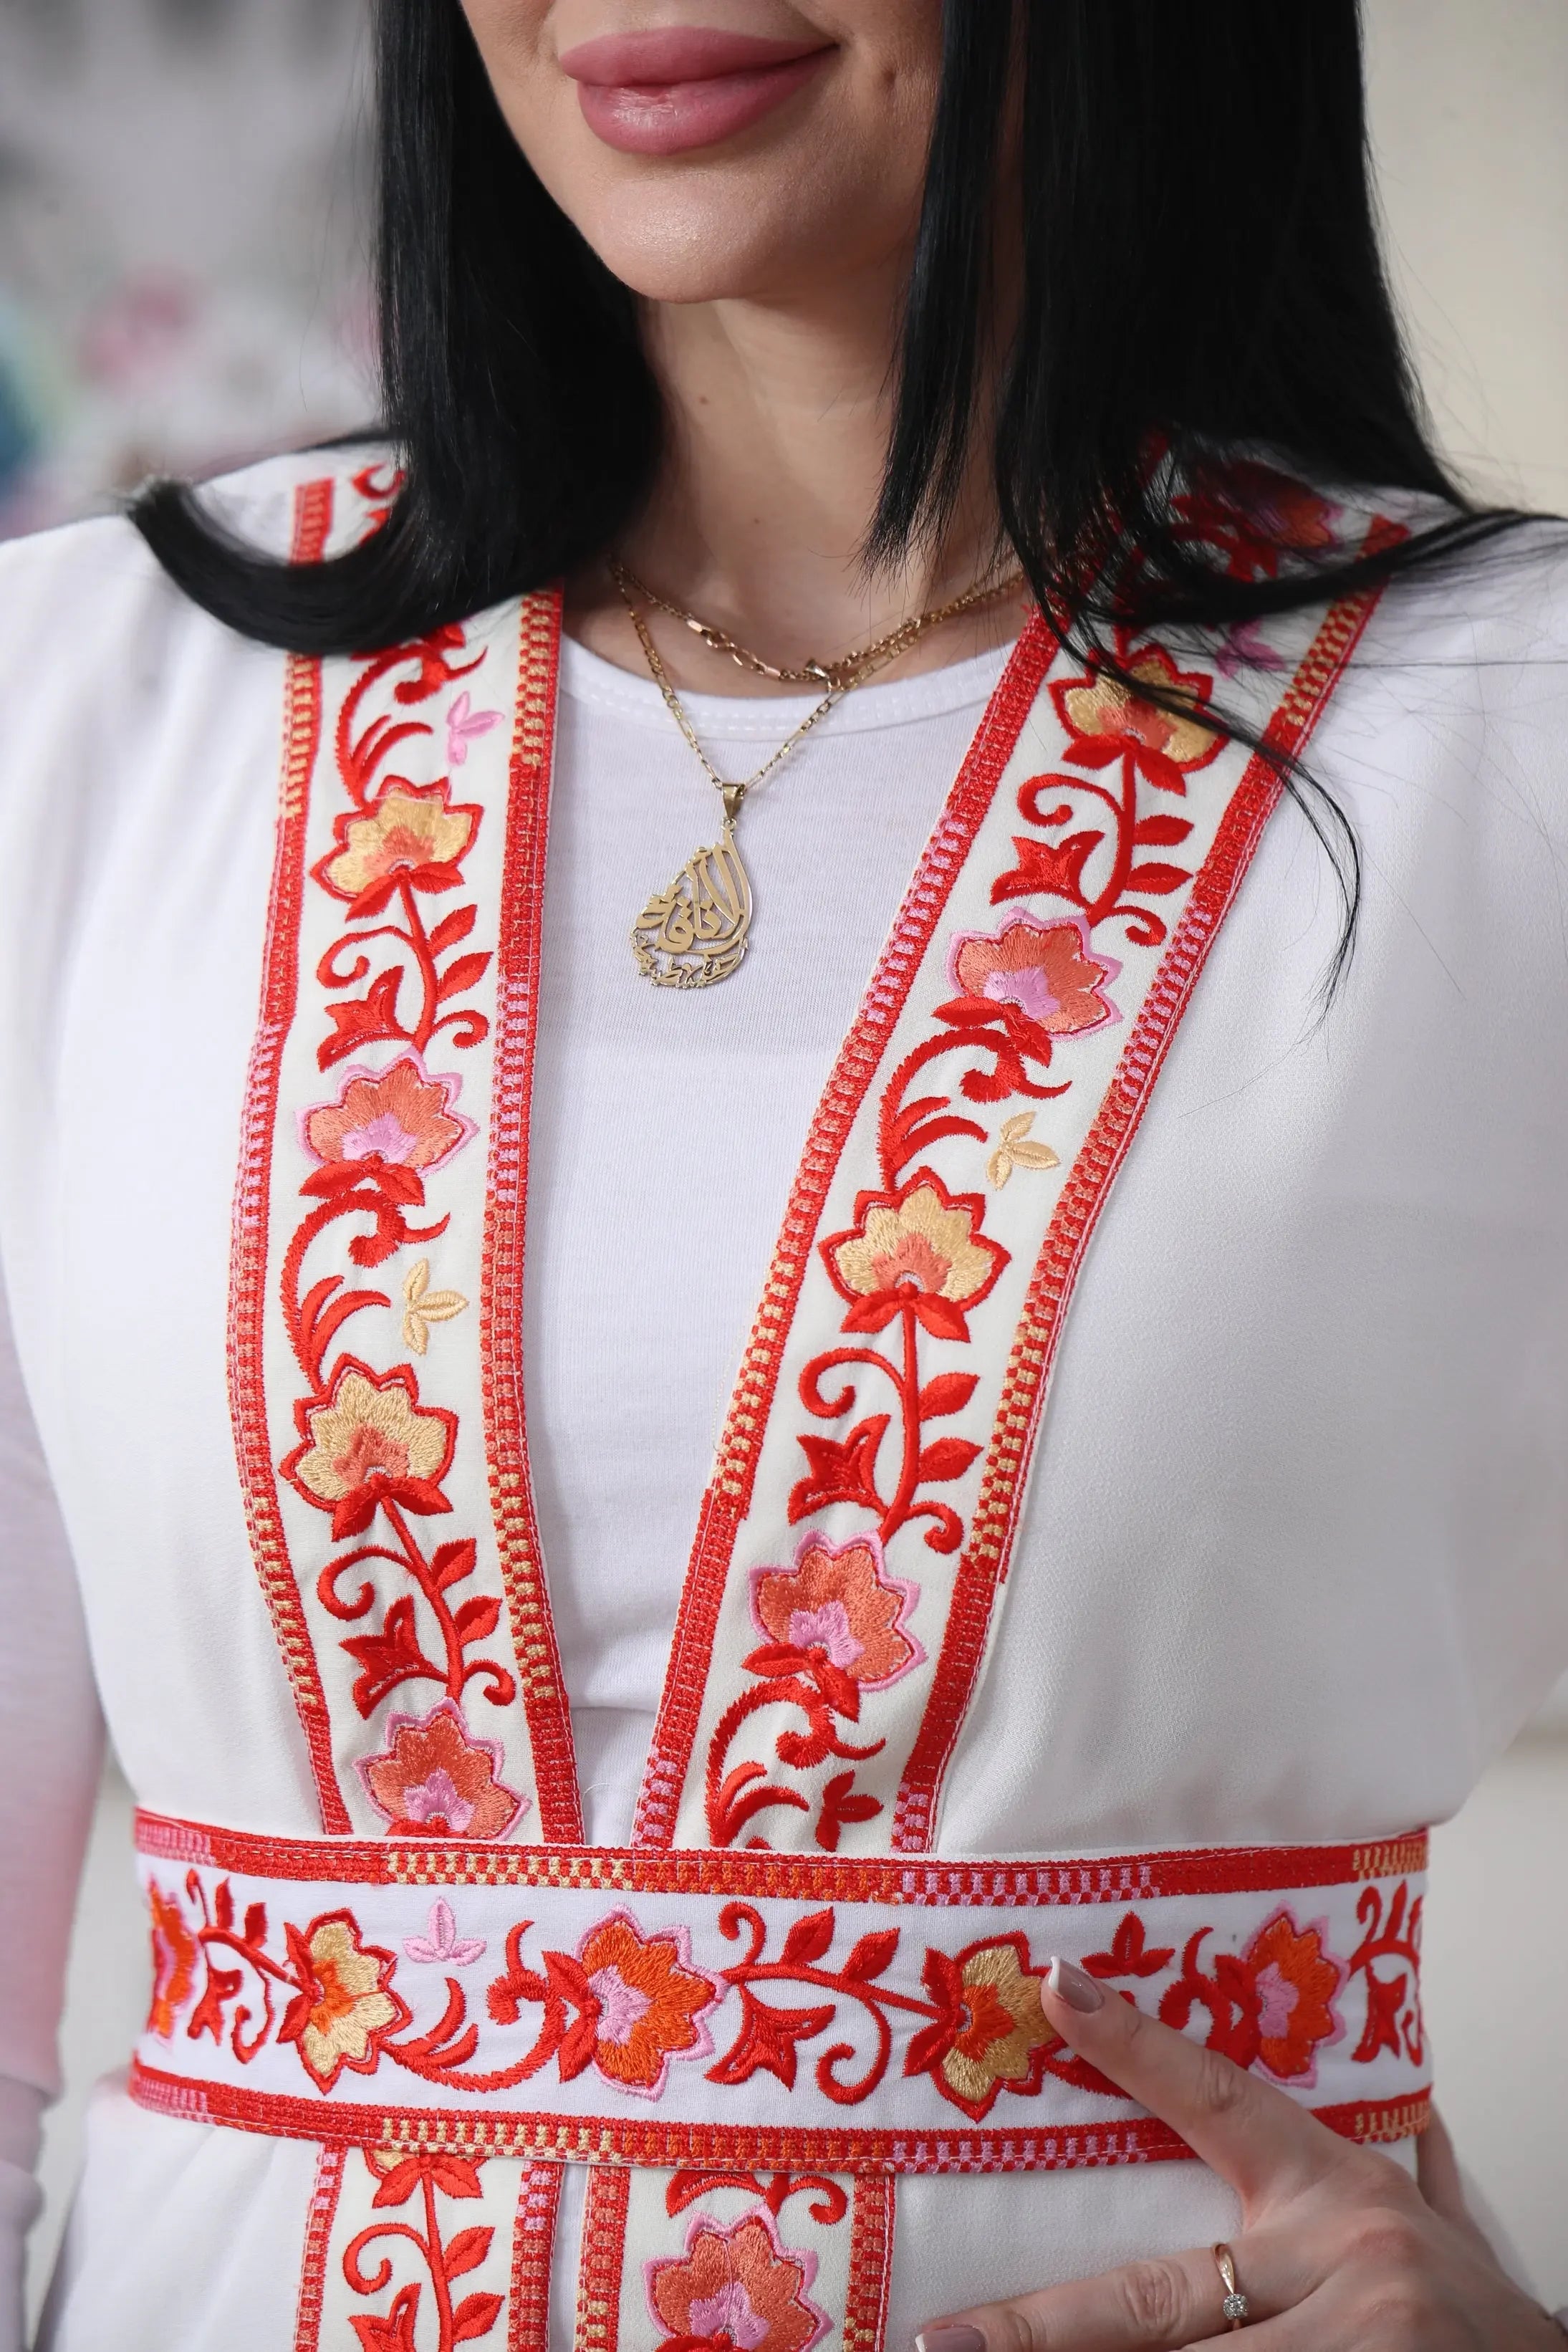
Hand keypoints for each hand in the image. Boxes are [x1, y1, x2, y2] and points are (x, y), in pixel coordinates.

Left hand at [913, 1957, 1562, 2351]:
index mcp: (1342, 2198)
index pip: (1225, 2100)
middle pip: (1161, 2301)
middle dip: (1044, 2331)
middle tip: (945, 2343)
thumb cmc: (1479, 2321)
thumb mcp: (1428, 2229)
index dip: (1139, 2047)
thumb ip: (1398, 2170)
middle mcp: (1345, 2270)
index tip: (1058, 1991)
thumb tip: (1401, 2102)